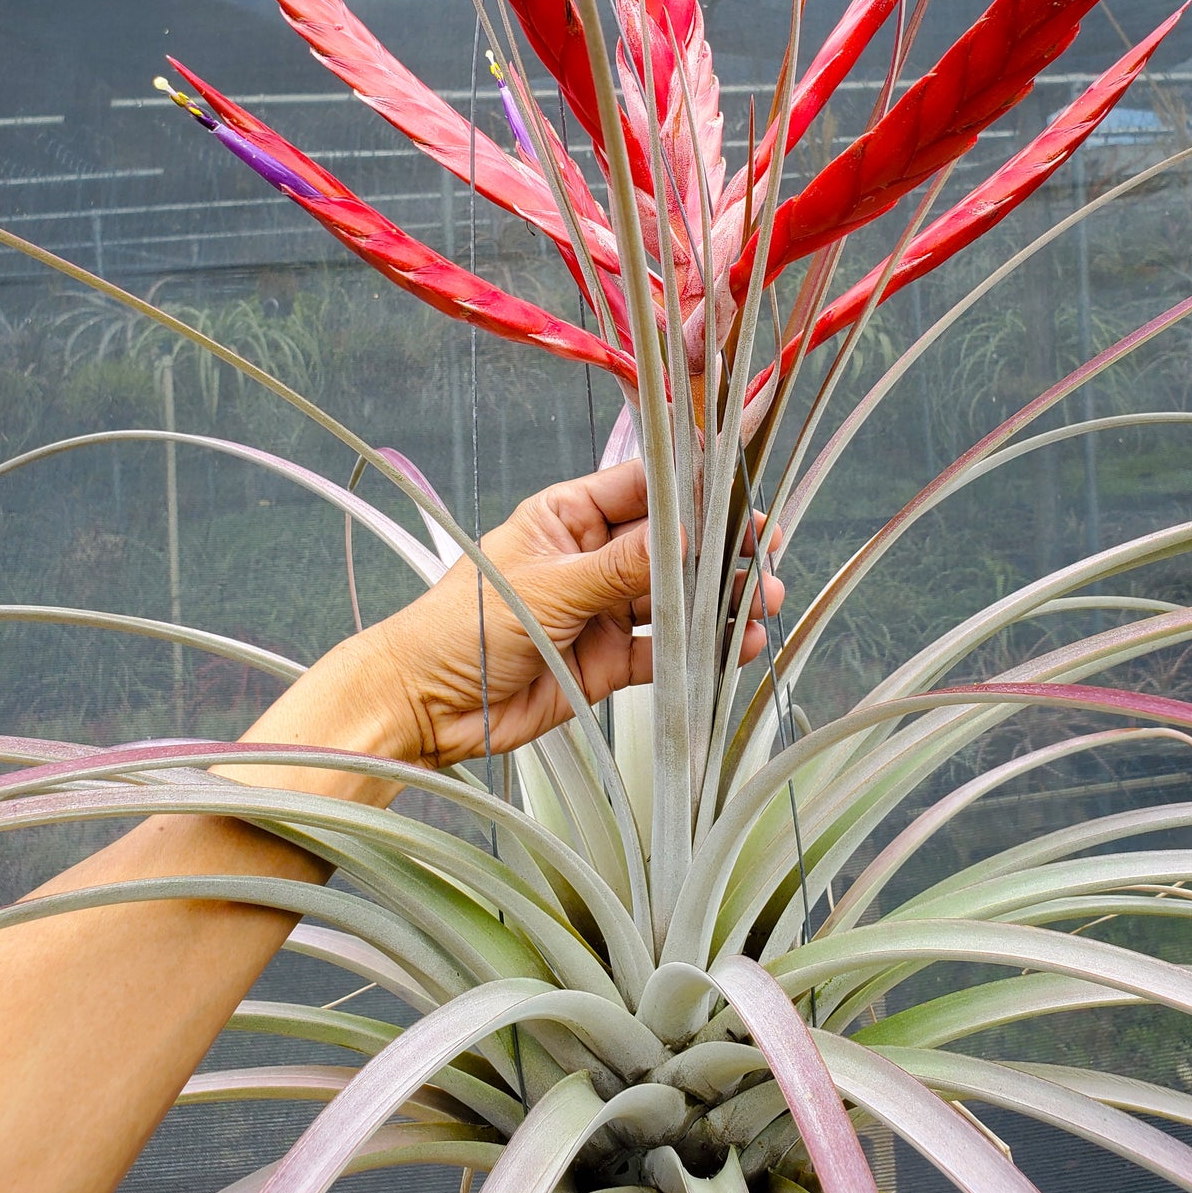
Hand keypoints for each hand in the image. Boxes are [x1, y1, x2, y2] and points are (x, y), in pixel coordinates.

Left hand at [355, 459, 783, 765]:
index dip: (690, 489)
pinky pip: (663, 651)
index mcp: (567, 517)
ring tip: (766, 600)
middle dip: (718, 548)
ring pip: (674, 600)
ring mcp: (600, 611)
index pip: (641, 489)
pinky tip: (740, 645)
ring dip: (720, 601)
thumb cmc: (460, 628)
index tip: (739, 487)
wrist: (424, 705)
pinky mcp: (606, 663)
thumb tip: (685, 536)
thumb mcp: (549, 587)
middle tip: (767, 549)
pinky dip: (700, 650)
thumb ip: (622, 566)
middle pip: (668, 546)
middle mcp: (590, 559)